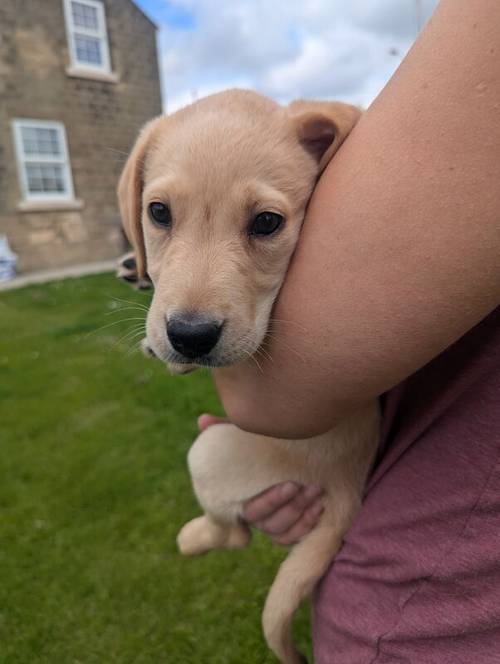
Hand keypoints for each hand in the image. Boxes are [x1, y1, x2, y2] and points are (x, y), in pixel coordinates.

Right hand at [197, 414, 324, 545]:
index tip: (291, 485)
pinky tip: (320, 507)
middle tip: (310, 486)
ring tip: (317, 491)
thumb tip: (203, 421)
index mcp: (242, 494)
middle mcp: (256, 513)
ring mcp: (271, 522)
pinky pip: (293, 539)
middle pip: (269, 524)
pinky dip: (306, 526)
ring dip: (301, 514)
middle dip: (291, 507)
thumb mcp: (251, 432)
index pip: (252, 510)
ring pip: (281, 532)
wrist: (301, 451)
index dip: (271, 502)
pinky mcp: (288, 527)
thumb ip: (228, 428)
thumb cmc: (269, 440)